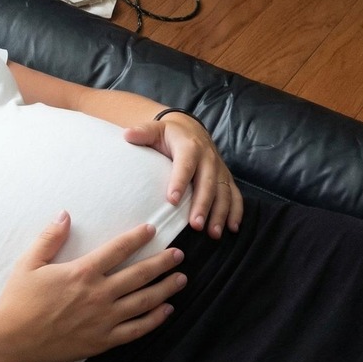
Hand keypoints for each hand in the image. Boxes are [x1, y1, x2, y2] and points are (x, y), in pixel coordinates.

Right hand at [0, 213, 185, 361]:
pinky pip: (136, 330)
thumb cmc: (18, 299)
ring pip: (144, 302)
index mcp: (82, 273)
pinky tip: (166, 311)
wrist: (11, 338)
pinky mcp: (103, 341)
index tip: (152, 229)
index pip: (118, 250)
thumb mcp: (29, 262)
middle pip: (139, 275)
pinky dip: (154, 320)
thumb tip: (64, 214)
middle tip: (179, 255)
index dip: (137, 238)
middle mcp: (98, 295)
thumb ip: (49, 238)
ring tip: (181, 280)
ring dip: (165, 289)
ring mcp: (103, 320)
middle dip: (162, 263)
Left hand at [123, 114, 242, 237]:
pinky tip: (232, 228)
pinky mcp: (225, 177)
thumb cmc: (168, 134)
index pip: (185, 165)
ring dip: (220, 213)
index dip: (179, 182)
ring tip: (213, 233)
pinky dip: (235, 211)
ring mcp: (219, 169)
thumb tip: (127, 135)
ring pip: (223, 192)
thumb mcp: (155, 130)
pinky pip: (234, 195)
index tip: (172, 201)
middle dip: (202, 204)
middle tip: (195, 225)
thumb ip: (142, 133)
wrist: (190, 128)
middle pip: (207, 183)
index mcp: (189, 147)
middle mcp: (208, 158)